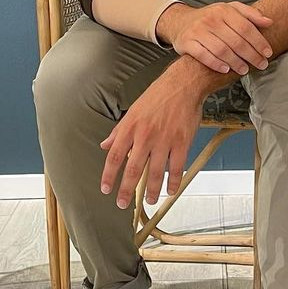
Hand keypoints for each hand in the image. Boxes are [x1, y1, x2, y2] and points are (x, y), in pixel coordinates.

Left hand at [98, 77, 202, 207]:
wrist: (183, 85)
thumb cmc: (158, 95)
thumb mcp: (133, 111)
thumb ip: (118, 131)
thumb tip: (105, 145)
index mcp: (130, 128)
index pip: (115, 156)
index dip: (108, 175)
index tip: (106, 189)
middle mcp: (145, 136)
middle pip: (132, 169)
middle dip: (126, 190)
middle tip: (122, 203)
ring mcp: (164, 140)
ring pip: (154, 173)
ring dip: (150, 190)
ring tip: (149, 200)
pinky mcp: (182, 142)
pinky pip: (176, 168)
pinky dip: (173, 182)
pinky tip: (171, 190)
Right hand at [157, 1, 273, 75]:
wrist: (180, 22)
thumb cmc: (211, 18)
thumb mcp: (230, 10)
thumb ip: (250, 14)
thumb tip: (269, 22)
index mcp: (224, 10)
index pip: (246, 27)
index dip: (259, 42)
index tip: (268, 53)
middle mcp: (211, 19)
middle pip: (236, 41)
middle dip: (251, 55)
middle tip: (261, 65)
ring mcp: (198, 31)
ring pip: (222, 50)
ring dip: (236, 62)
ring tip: (245, 70)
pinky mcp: (187, 43)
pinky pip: (204, 56)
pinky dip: (216, 64)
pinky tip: (226, 70)